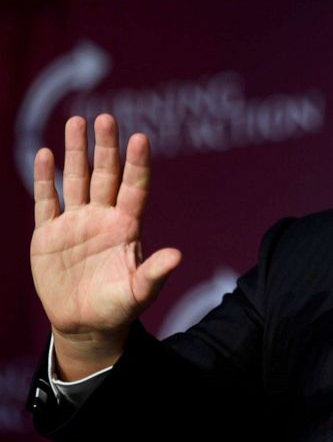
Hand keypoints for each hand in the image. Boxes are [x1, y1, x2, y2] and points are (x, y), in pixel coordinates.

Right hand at [31, 114, 180, 378]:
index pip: (134, 187)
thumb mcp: (139, 293)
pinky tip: (45, 154)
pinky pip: (47, 201)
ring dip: (75, 152)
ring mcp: (75, 223)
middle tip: (105, 117)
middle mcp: (102, 217)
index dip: (136, 164)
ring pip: (76, 179)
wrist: (86, 324)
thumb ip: (154, 273)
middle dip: (105, 146)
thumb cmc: (119, 308)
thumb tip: (178, 256)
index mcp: (127, 226)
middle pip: (104, 174)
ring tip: (76, 121)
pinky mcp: (49, 235)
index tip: (140, 138)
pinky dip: (45, 179)